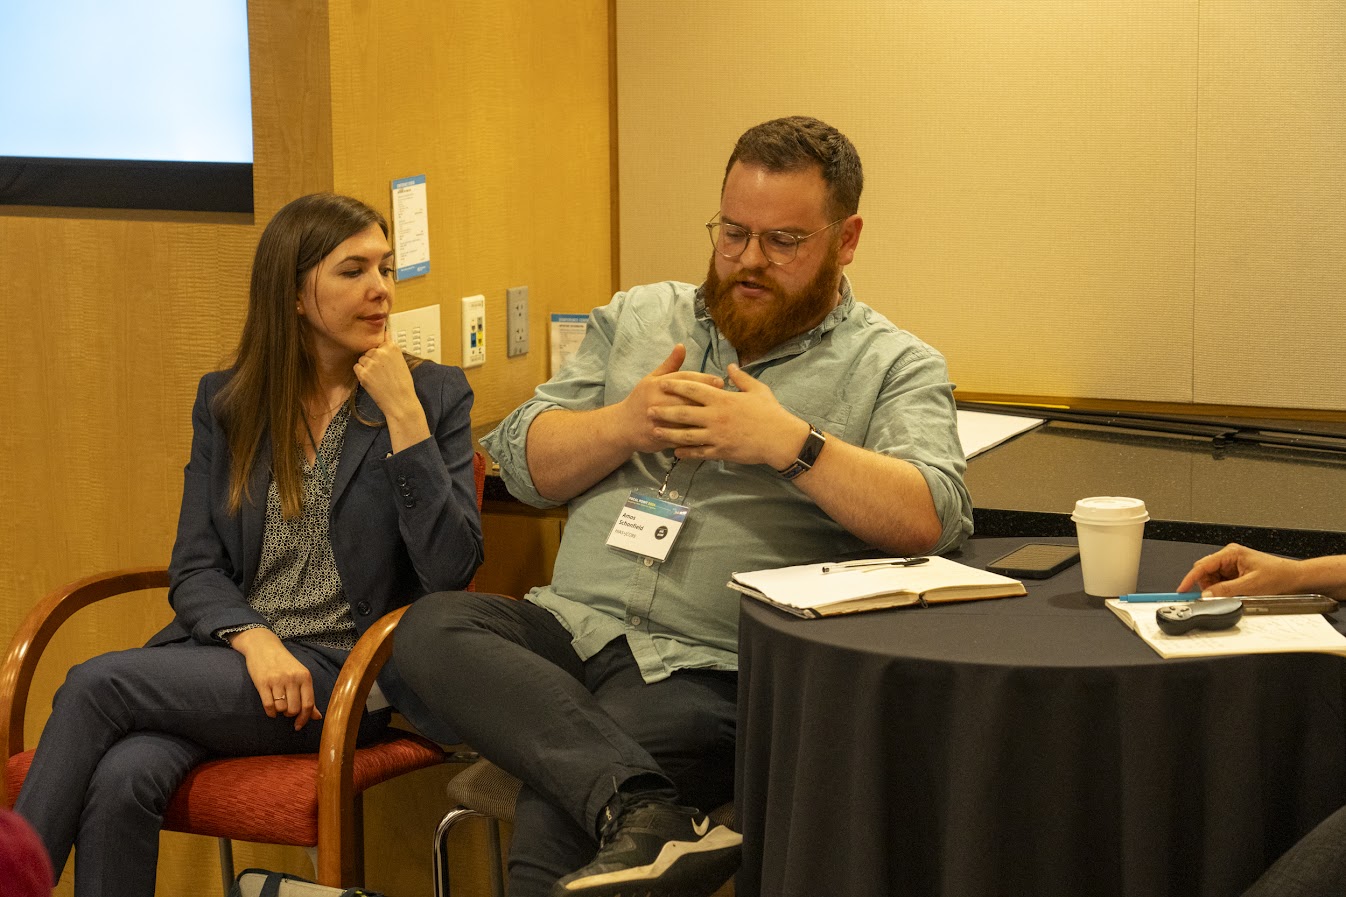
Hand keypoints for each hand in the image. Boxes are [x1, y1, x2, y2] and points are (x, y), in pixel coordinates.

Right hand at [229, 628, 322, 729]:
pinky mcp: (262, 683)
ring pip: (281, 708)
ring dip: (280, 711)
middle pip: (294, 709)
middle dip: (290, 714)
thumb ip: (308, 696)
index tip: (298, 725)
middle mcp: (292, 678)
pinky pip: (269, 706)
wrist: (263, 646)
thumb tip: (317, 717)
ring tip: (279, 704)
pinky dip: (270, 712)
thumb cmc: (284, 663)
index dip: (304, 718)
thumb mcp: (300, 675)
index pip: (308, 704)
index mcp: (305, 677)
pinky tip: (271, 709)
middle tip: (286, 708)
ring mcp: (277, 680)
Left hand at [355, 329, 430, 451]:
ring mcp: (371, 362)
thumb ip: (391, 350)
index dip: (380, 350)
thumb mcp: (401, 362)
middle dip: (372, 359)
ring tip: (377, 377)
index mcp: (392, 347)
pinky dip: (361, 373)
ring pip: (362, 359)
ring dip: (366, 366)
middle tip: (381, 371)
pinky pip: (356, 367)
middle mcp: (380, 352)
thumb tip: (385, 335)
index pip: (379, 340)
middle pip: (369, 350)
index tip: (382, 356)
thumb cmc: (403, 384)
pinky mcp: (363, 373)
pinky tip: (371, 380)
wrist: (400, 401)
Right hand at [617, 345, 723, 453]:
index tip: (720, 382)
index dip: (703, 380)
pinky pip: (681, 438)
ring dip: (704, 419)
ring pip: (685, 420)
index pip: (683, 380)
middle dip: (708, 399)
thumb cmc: (641, 399)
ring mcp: (657, 421)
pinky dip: (696, 437)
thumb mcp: (652, 379)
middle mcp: (656, 402)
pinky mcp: (659, 438)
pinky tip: (711, 435)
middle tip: (726, 399)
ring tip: (722, 418)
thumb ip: (670, 365)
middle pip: (687, 399)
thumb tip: (682, 346)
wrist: (622, 426)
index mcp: (656, 385)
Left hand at [651, 363, 809, 468]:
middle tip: (648, 409)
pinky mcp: (721, 451)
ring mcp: (716, 436)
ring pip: (686, 435)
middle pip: (683, 413)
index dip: (676, 386)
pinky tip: (675, 452)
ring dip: (668, 433)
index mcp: (723, 399)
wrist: (780, 439)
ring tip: (655, 431)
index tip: (662, 383)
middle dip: (664, 411)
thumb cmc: (770, 412)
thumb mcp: (757, 390)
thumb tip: (729, 367)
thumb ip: (740, 378)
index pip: (693, 390)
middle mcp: (715, 417)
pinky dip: (686, 452)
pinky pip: (699, 452)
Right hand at [1177, 543, 1304, 596]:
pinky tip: (1236, 593)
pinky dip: (1224, 590)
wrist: (1295, 578)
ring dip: (1218, 589)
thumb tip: (1208, 594)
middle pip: (1205, 573)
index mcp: (1231, 553)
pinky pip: (1221, 583)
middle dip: (1208, 586)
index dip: (1190, 578)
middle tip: (1215, 597)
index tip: (1182, 589)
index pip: (1203, 565)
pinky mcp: (1236, 574)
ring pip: (1213, 579)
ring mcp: (1232, 565)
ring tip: (1234, 594)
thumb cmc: (1279, 575)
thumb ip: (1227, 590)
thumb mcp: (1251, 585)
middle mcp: (1229, 557)